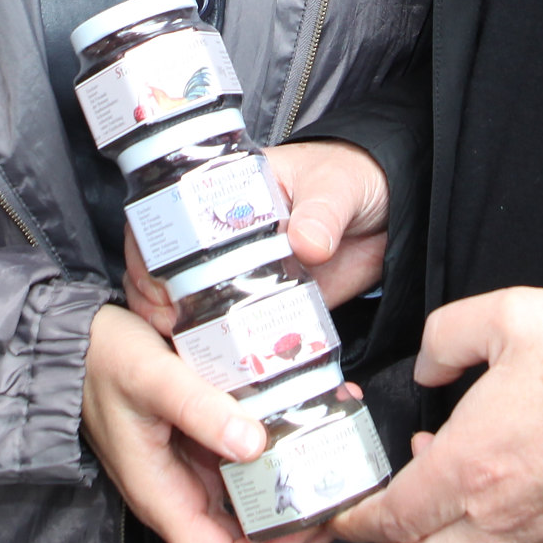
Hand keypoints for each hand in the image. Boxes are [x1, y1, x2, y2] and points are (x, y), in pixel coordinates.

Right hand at [81, 304, 335, 542]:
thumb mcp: (150, 376)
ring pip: (249, 498)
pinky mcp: (196, 443)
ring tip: (329, 443)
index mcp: (164, 498)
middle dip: (297, 519)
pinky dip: (275, 446)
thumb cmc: (102, 360)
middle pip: (246, 539)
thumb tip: (255, 443)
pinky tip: (299, 412)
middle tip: (336, 482)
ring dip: (291, 479)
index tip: (313, 522)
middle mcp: (179, 494)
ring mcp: (188, 470)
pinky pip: (243, 460)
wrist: (72, 339)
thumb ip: (199, 408)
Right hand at [125, 139, 387, 332]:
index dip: (150, 248)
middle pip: (163, 265)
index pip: (167, 216)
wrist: (392, 211)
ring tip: (183, 345)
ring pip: (188, 301)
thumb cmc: (354, 178)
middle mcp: (222, 234)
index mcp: (225, 191)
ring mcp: (241, 272)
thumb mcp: (337, 185)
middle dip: (153, 294)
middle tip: (165, 319)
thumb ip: (323, 211)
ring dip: (177, 325)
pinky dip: (221, 348)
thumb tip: (307, 243)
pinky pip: (234, 330)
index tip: (156, 278)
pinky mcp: (266, 305)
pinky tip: (215, 364)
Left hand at [331, 287, 542, 542]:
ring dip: (437, 533)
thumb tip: (429, 365)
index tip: (342, 509)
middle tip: (381, 507)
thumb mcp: (501, 316)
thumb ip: (444, 337)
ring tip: (440, 479)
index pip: (392, 519)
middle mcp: (494, 514)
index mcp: (467, 467)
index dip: (357, 520)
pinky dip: (480, 529)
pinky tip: (487, 482)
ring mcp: (532, 532)